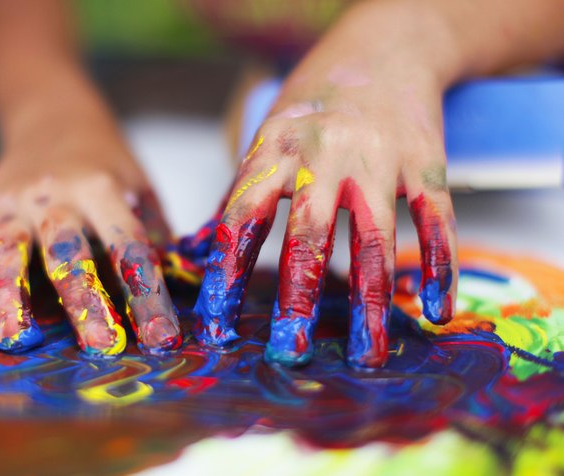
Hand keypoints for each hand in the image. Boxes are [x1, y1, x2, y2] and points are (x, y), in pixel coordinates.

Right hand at [0, 109, 181, 356]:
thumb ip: (155, 234)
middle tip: (99, 345)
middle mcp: (53, 195)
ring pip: (4, 250)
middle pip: (65, 251)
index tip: (161, 336)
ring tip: (16, 337)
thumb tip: (180, 289)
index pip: (129, 245)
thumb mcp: (140, 187)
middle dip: (83, 299)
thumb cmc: (107, 161)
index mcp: (102, 188)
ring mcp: (9, 200)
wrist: (56, 113)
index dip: (147, 292)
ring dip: (9, 295)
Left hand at [193, 24, 457, 367]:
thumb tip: (200, 248)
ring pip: (375, 238)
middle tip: (289, 349)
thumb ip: (243, 190)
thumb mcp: (268, 134)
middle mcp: (325, 154)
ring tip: (366, 352)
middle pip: (309, 233)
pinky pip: (436, 219)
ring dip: (370, 301)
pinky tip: (434, 309)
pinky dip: (439, 266)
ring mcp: (379, 158)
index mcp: (275, 147)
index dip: (228, 271)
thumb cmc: (317, 101)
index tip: (219, 321)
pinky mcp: (426, 162)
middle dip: (298, 296)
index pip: (244, 216)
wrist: (387, 47)